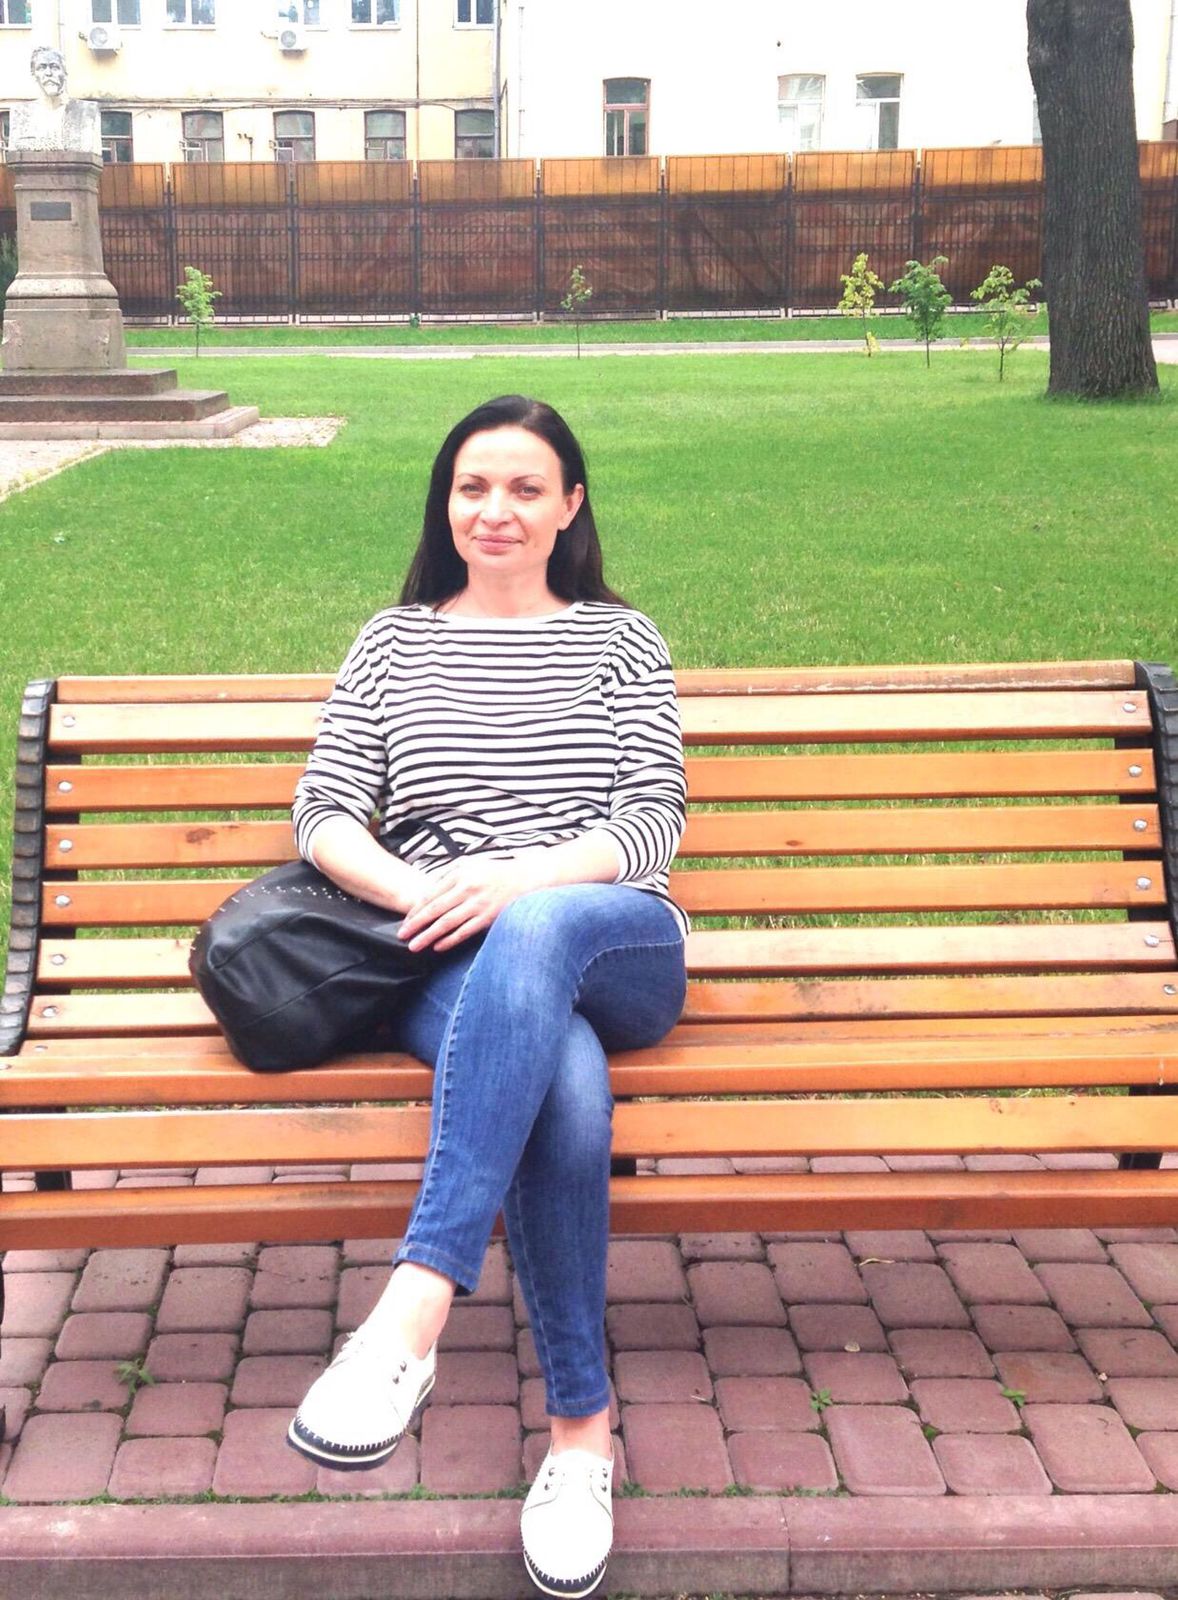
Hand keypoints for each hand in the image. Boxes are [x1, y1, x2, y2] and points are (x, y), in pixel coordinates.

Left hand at [397, 855, 544, 951]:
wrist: (524, 879)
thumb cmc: (493, 872)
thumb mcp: (469, 864)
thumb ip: (446, 874)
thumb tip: (425, 890)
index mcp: (460, 874)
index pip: (431, 895)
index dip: (416, 910)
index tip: (405, 922)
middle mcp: (468, 889)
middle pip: (435, 910)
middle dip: (416, 924)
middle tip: (402, 936)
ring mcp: (478, 905)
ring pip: (447, 923)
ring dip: (429, 936)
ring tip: (414, 946)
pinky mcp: (488, 918)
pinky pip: (464, 932)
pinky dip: (450, 940)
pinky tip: (438, 947)